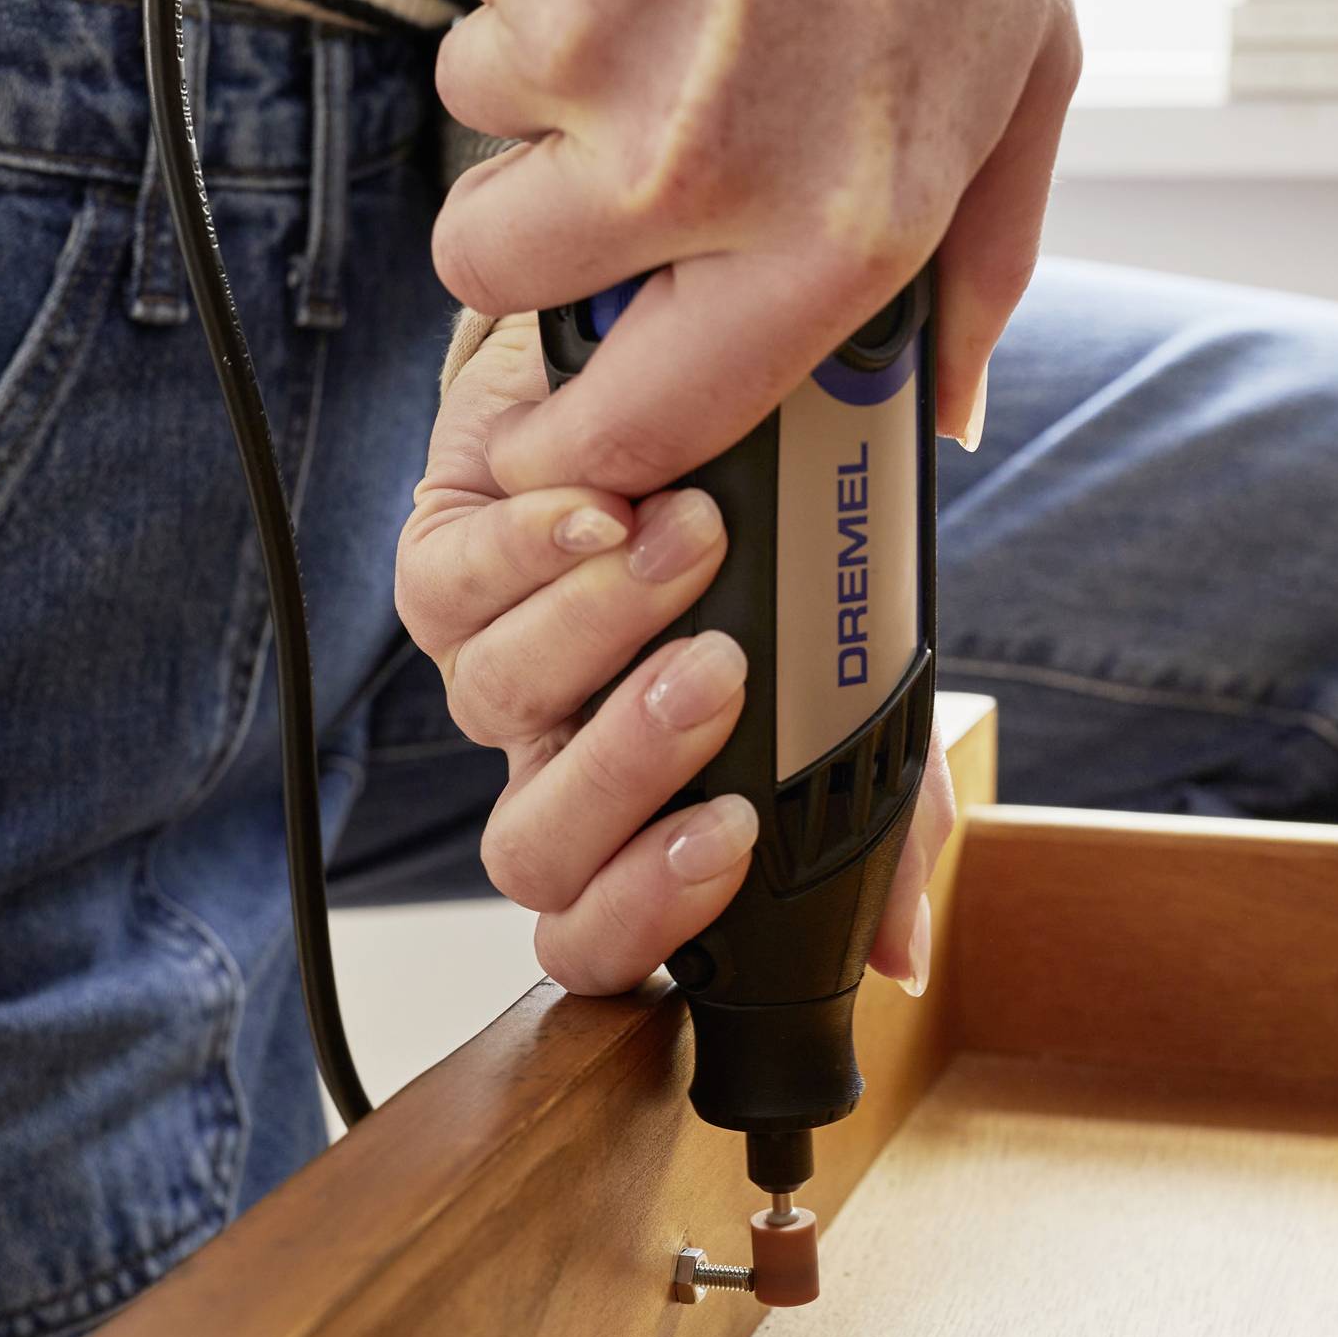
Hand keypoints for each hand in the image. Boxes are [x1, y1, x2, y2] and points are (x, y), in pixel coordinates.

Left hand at [402, 316, 957, 997]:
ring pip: (497, 704)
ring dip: (601, 625)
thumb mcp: (862, 687)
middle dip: (624, 771)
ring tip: (694, 543)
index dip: (648, 916)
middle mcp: (557, 760)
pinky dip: (530, 548)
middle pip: (532, 850)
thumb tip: (898, 956)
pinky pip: (445, 594)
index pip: (602, 934)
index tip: (739, 834)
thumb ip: (891, 819)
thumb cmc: (785, 562)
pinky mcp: (439, 568)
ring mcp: (490, 669)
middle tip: (718, 678)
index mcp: (643, 818)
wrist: (693, 380)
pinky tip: (605, 506)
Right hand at [431, 0, 1078, 495]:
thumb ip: (982, 266)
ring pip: (476, 116)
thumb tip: (945, 408)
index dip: (572, 449)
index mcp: (827, 231)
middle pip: (493, 271)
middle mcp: (688, 167)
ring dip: (543, 70)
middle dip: (529, 221)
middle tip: (608, 143)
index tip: (544, 444)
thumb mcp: (1026, 85)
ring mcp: (582, 48)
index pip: (640, 419)